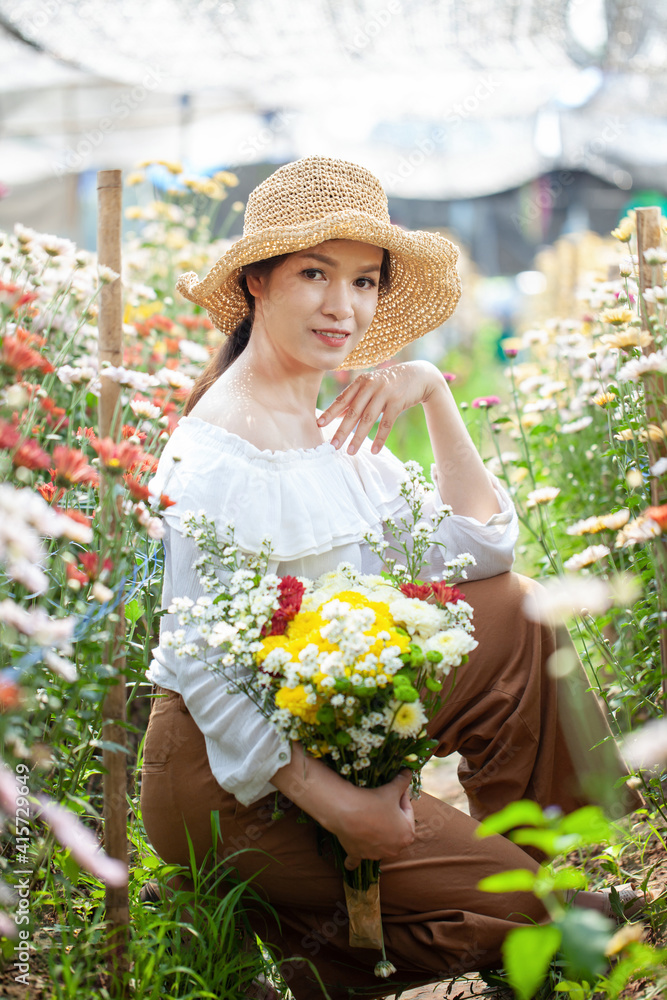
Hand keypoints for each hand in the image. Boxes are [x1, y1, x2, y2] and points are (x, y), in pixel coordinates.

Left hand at [317, 361, 443, 455]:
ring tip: (350, 452)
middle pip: (353, 411)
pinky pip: (386, 423)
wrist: (419, 376)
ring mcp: (384, 393)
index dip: (330, 412)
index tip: (319, 424)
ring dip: (358, 437)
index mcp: (361, 382)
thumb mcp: (371, 386)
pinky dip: (380, 438)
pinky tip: (373, 450)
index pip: (342, 399)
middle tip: (332, 445)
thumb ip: (354, 399)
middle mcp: (371, 386)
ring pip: (368, 419)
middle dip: (342, 430)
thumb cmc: (390, 383)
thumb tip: (334, 416)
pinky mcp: (397, 402)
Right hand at [331, 771, 415, 870]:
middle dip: (390, 815)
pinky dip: (356, 858)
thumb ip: (403, 781)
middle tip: (381, 799)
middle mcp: (394, 849)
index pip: (407, 811)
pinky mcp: (359, 855)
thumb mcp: (391, 789)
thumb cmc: (373, 801)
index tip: (393, 788)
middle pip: (394, 827)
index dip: (400, 797)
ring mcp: (376, 854)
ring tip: (367, 812)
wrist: (346, 810)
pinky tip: (351, 862)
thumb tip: (408, 772)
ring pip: (379, 841)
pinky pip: (357, 859)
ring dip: (376, 830)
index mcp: (407, 834)